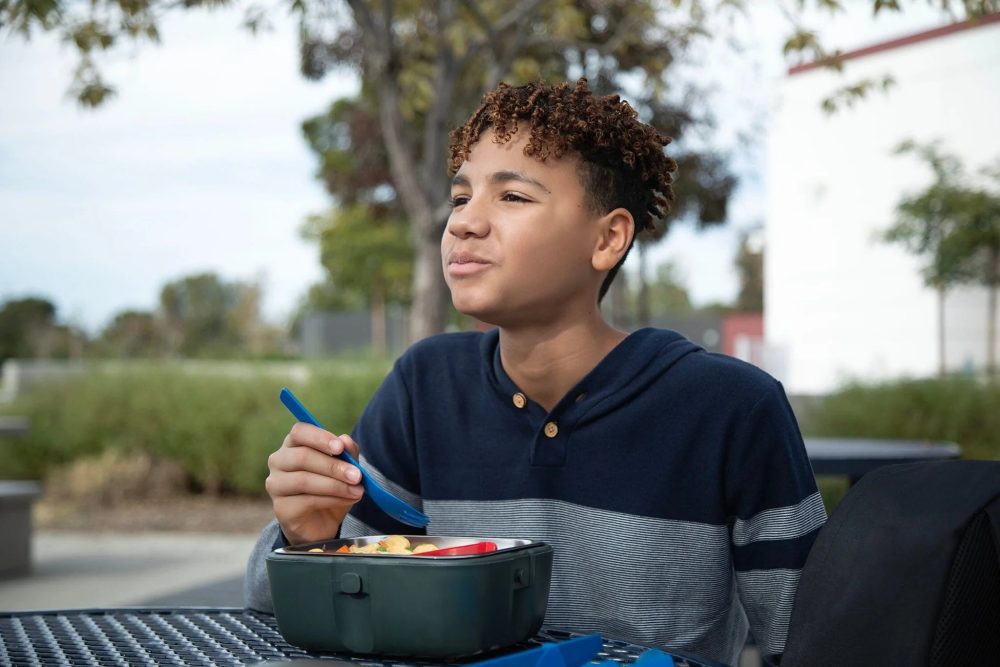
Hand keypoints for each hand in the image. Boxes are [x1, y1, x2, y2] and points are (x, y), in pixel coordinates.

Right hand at [266, 423, 364, 544]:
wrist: (320, 523)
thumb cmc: (330, 488)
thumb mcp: (344, 468)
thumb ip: (347, 453)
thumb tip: (345, 440)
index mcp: (293, 444)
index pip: (299, 432)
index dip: (319, 438)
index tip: (340, 447)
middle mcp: (279, 461)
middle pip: (302, 457)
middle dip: (333, 466)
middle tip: (357, 475)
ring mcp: (276, 485)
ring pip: (304, 480)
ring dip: (335, 485)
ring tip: (357, 490)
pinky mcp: (281, 508)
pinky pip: (308, 500)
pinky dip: (333, 499)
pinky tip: (348, 499)